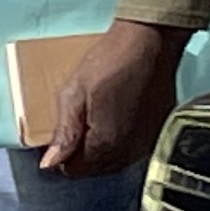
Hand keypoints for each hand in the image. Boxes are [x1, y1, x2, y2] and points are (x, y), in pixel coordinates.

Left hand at [43, 19, 190, 177]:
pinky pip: (133, 148)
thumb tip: (49, 165)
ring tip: (93, 119)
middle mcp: (131, 150)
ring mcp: (148, 141)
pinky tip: (114, 119)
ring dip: (101, 149)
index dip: (62, 155)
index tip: (60, 132)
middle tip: (76, 122)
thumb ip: (63, 133)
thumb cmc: (109, 62)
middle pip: (96, 168)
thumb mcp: (73, 94)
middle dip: (81, 153)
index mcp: (106, 144)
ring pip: (116, 160)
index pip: (76, 169)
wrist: (151, 41)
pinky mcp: (160, 129)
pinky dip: (120, 141)